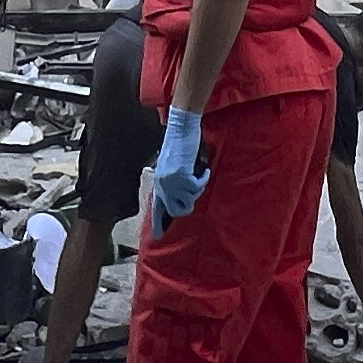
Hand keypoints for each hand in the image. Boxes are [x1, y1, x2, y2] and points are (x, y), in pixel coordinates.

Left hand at [145, 106, 209, 236]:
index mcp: (159, 182)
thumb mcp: (172, 165)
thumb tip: (180, 196)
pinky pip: (198, 187)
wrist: (181, 127)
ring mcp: (172, 182)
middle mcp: (163, 184)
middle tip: (195, 190)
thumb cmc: (179, 143)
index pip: (157, 208)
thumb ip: (173, 181)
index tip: (158, 235)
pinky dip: (203, 179)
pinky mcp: (182, 176)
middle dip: (188, 204)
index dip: (158, 223)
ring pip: (189, 200)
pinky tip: (204, 170)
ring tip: (199, 175)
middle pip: (176, 211)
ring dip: (198, 189)